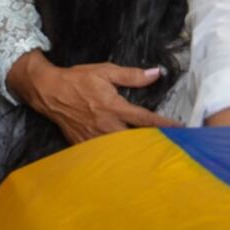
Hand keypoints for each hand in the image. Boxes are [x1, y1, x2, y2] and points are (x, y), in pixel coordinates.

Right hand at [26, 57, 179, 143]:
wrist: (49, 92)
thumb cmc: (78, 80)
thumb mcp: (105, 71)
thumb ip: (132, 75)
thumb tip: (156, 73)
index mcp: (114, 107)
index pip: (145, 119)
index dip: (164, 125)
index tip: (180, 130)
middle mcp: (106, 125)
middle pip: (135, 141)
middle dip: (152, 144)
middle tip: (169, 147)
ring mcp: (94, 138)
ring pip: (120, 150)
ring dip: (136, 151)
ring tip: (151, 154)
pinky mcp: (83, 144)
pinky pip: (103, 154)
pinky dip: (114, 156)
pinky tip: (123, 158)